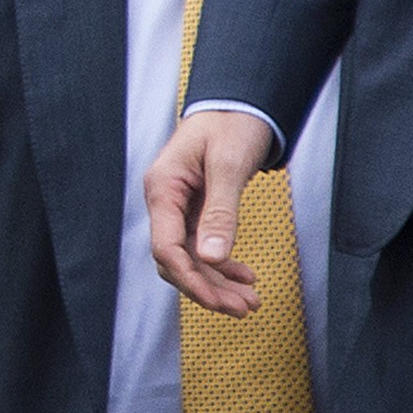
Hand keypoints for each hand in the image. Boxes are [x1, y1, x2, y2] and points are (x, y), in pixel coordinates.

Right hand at [146, 105, 285, 315]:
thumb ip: (221, 211)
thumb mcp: (229, 165)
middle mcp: (165, 201)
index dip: (190, 279)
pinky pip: (202, 248)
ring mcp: (178, 208)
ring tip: (249, 302)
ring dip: (218, 283)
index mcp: (162, 187)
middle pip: (176, 260)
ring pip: (190, 259)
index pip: (165, 247)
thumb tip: (214, 256)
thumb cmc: (232, 124)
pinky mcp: (194, 211)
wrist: (240, 104)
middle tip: (243, 308)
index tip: (219, 300)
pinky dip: (222, 266)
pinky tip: (244, 278)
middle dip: (208, 288)